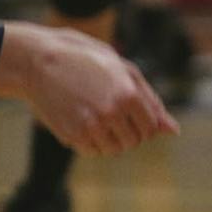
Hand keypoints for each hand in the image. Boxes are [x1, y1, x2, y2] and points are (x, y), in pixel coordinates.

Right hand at [0, 22, 178, 155]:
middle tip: (108, 114)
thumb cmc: (85, 60)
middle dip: (126, 133)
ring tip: (95, 119)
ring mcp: (91, 125)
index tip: (126, 112)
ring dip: (108, 140)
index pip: (150, 127)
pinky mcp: (71, 134)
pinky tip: (81, 123)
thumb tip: (173, 132)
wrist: (38, 62)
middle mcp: (112, 112)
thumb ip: (151, 101)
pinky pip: (91, 151)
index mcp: (129, 94)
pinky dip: (90, 143)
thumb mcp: (122, 71)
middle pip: (133, 142)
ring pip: (113, 150)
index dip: (142, 124)